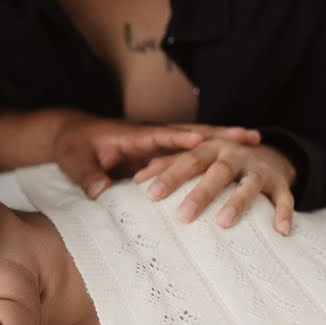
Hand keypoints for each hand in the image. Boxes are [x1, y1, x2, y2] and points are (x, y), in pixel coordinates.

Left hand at [52, 114, 260, 198]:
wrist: (69, 133)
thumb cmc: (73, 147)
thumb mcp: (74, 161)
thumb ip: (88, 175)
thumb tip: (101, 192)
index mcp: (130, 136)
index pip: (159, 136)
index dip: (181, 138)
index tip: (204, 141)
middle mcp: (149, 135)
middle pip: (188, 133)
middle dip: (218, 134)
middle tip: (250, 137)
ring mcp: (156, 141)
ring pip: (196, 138)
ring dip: (224, 139)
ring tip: (256, 141)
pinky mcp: (158, 149)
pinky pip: (191, 151)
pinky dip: (215, 152)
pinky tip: (240, 155)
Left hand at [134, 140, 295, 234]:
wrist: (266, 153)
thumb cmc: (218, 160)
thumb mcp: (194, 157)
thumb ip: (167, 166)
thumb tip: (135, 180)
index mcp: (210, 148)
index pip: (187, 159)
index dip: (169, 175)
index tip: (150, 195)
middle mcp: (235, 155)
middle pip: (218, 171)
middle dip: (201, 193)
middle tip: (182, 216)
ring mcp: (259, 168)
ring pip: (249, 184)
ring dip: (238, 202)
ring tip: (223, 223)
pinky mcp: (280, 182)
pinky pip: (285, 197)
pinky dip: (284, 213)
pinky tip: (280, 232)